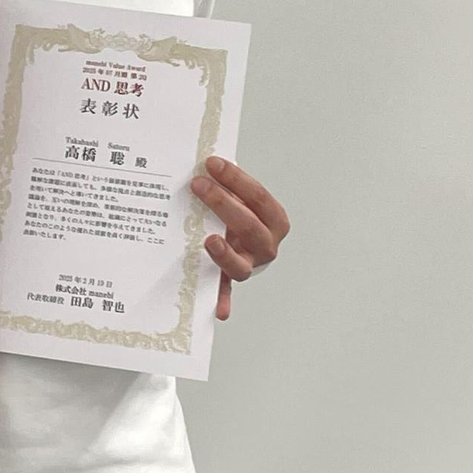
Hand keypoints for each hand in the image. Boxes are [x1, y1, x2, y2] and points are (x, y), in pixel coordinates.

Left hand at [190, 157, 289, 320]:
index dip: (236, 179)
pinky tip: (217, 309)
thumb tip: (206, 163)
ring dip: (225, 256)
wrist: (242, 238)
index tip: (212, 163)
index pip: (258, 196)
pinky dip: (221, 302)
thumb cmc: (238, 213)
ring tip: (209, 242)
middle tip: (197, 185)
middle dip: (222, 203)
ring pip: (240, 265)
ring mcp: (250, 265)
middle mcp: (267, 245)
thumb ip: (228, 185)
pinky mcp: (230, 281)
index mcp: (274, 220)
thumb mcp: (241, 197)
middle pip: (249, 226)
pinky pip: (225, 293)